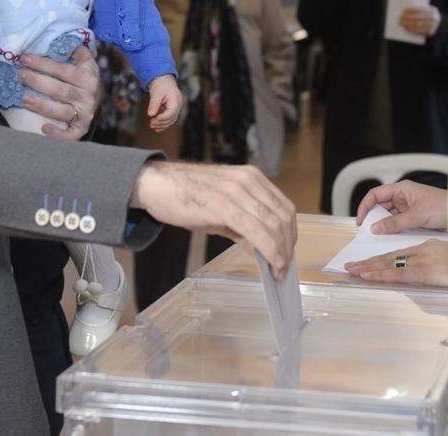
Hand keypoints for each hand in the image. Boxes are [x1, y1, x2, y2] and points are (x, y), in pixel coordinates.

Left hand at [18, 45, 100, 139]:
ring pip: (61, 110)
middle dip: (37, 82)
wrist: (97, 101)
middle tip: (20, 75)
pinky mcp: (81, 128)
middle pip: (59, 89)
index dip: (42, 63)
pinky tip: (43, 128)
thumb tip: (59, 35)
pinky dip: (58, 133)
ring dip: (41, 105)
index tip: (24, 58)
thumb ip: (75, 49)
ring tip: (23, 99)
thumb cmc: (84, 78)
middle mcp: (89, 95)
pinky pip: (70, 134)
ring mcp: (85, 113)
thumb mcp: (84, 62)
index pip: (62, 69)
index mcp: (88, 76)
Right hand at [131, 161, 297, 277]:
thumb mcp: (222, 207)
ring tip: (277, 270)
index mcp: (251, 178)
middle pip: (282, 217)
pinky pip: (255, 230)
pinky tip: (271, 264)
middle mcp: (248, 181)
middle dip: (287, 246)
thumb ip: (244, 226)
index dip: (290, 234)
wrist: (156, 185)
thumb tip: (262, 249)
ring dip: (280, 251)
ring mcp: (237, 191)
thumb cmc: (187, 195)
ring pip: (272, 225)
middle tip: (283, 267)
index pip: (284, 207)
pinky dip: (269, 250)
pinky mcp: (223, 205)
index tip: (287, 253)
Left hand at [146, 75, 181, 130]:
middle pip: (172, 117)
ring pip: (171, 120)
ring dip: (162, 124)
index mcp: (175, 99)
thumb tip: (150, 114)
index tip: (154, 119)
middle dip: (161, 122)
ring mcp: (176, 107)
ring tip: (152, 125)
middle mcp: (178, 104)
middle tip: (151, 123)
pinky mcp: (172, 109)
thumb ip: (154, 104)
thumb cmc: (160, 84)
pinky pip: (170, 118)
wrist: (164, 79)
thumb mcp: (156, 93)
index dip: (163, 117)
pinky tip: (157, 128)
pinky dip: (164, 123)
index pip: (171, 112)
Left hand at [344, 240, 447, 287]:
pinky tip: (369, 276)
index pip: (400, 253)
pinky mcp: (427, 271)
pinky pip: (398, 273)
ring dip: (370, 268)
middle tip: (352, 266)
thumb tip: (427, 276)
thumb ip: (438, 268)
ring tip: (353, 271)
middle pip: (390, 256)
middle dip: (370, 262)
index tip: (368, 262)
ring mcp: (424, 260)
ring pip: (390, 263)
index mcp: (430, 247)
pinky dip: (381, 274)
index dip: (382, 258)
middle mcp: (423, 250)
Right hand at [354, 181, 447, 232]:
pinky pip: (398, 223)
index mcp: (402, 189)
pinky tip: (390, 236)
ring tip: (377, 235)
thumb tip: (375, 228)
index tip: (361, 220)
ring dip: (383, 224)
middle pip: (380, 205)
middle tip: (367, 230)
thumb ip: (395, 223)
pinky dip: (393, 229)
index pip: (375, 195)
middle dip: (373, 217)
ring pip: (389, 215)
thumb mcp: (417, 216)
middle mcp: (403, 196)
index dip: (365, 206)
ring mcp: (408, 207)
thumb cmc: (443, 207)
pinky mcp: (414, 217)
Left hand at [398, 4, 440, 37]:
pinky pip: (418, 31)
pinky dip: (411, 29)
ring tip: (400, 22)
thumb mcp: (429, 10)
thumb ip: (421, 9)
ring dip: (407, 23)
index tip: (403, 9)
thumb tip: (406, 9)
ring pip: (416, 24)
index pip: (419, 9)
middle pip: (417, 17)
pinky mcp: (429, 32)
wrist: (441, 26)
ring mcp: (432, 25)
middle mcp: (433, 18)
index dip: (410, 9)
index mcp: (432, 10)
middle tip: (399, 16)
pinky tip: (405, 28)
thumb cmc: (431, 16)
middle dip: (407, 17)